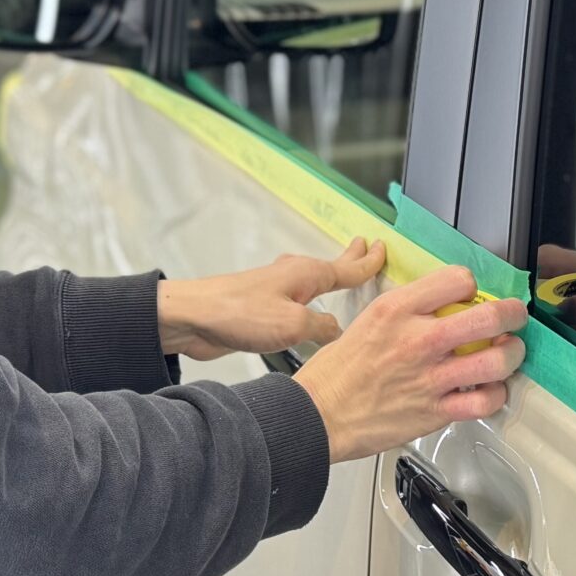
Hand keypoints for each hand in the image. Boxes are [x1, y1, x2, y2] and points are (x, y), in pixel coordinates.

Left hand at [158, 237, 386, 361]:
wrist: (193, 318)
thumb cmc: (238, 314)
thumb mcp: (293, 325)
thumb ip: (322, 328)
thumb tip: (336, 330)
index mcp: (306, 275)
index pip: (348, 268)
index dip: (368, 262)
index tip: (382, 249)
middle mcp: (293, 277)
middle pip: (331, 266)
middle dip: (351, 258)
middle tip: (365, 245)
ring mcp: (276, 291)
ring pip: (313, 283)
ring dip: (331, 278)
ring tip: (343, 276)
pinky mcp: (262, 308)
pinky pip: (297, 301)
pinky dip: (312, 301)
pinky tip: (309, 312)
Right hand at [293, 266, 528, 463]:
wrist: (319, 415)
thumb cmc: (338, 372)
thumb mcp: (368, 319)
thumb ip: (408, 308)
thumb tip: (443, 302)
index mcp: (398, 310)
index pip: (457, 279)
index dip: (471, 284)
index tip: (471, 294)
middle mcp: (419, 340)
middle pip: (489, 317)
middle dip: (513, 314)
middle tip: (515, 316)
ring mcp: (430, 378)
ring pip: (497, 361)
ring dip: (513, 354)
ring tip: (509, 352)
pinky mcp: (435, 412)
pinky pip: (485, 402)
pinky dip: (497, 394)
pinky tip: (490, 389)